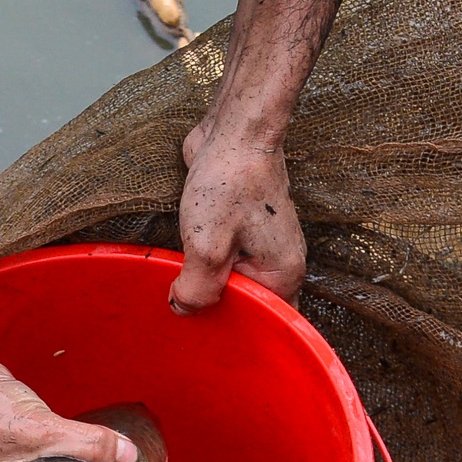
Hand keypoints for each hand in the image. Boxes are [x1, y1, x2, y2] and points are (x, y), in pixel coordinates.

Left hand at [169, 121, 306, 313]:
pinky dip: (204, 262)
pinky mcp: (244, 229)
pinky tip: (183, 257)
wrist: (235, 131)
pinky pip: (225, 259)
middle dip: (215, 306)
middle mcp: (279, 263)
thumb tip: (183, 309)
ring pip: (232, 281)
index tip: (201, 329)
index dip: (232, 330)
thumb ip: (197, 286)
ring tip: (179, 281)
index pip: (265, 323)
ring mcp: (262, 246)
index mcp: (283, 274)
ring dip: (205, 281)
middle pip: (247, 304)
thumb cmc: (231, 180)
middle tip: (181, 305)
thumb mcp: (208, 243)